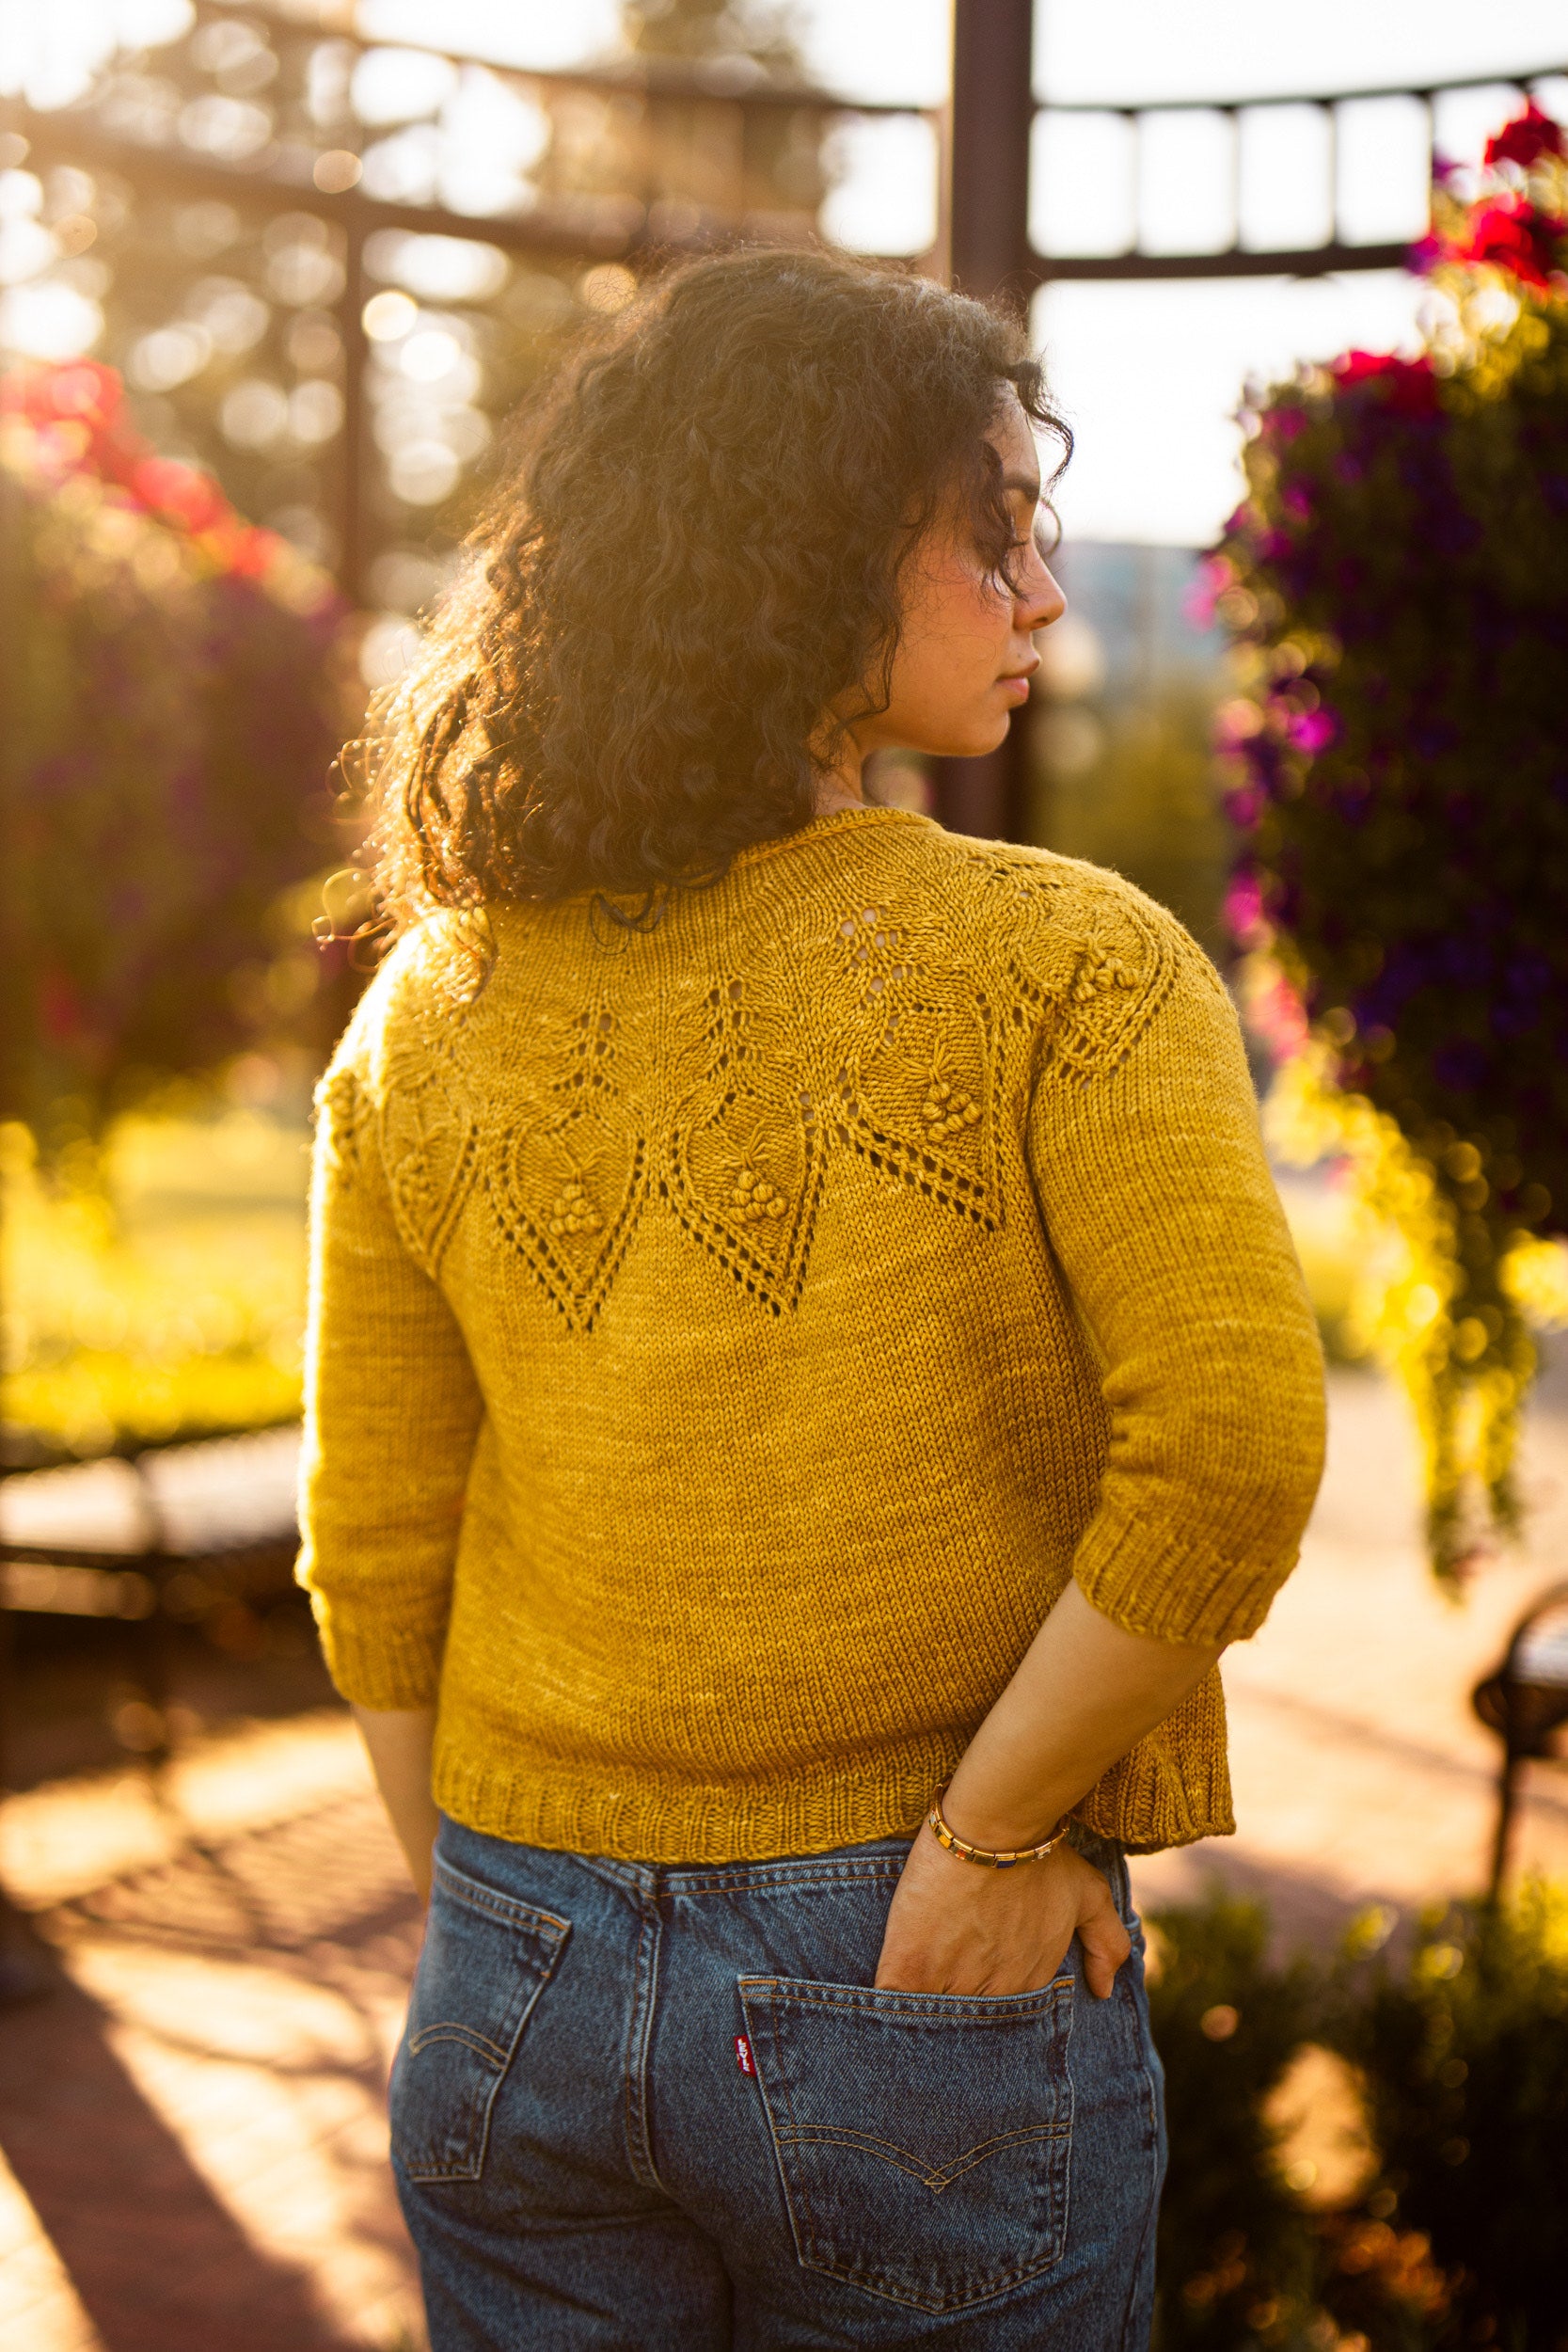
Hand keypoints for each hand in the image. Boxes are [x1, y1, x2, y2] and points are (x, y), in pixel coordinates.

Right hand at [875, 1826, 1130, 1998]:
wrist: (993, 1827)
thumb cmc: (1040, 1855)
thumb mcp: (1087, 1893)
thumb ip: (1107, 1941)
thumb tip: (1105, 1990)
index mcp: (1029, 1983)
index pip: (1006, 2017)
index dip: (988, 2006)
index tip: (976, 1997)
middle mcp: (993, 1993)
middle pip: (968, 2025)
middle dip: (955, 2019)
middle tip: (940, 2002)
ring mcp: (950, 1983)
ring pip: (931, 2021)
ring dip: (921, 2017)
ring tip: (907, 2009)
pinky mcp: (909, 1967)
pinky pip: (892, 2004)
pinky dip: (886, 2006)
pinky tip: (881, 2000)